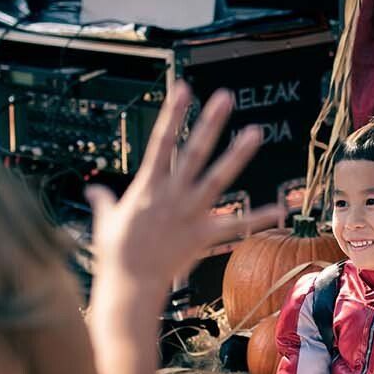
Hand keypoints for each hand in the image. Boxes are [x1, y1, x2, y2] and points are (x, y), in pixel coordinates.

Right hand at [86, 81, 281, 291]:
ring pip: (217, 178)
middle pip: (193, 151)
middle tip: (225, 98)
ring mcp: (188, 214)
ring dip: (237, 155)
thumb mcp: (106, 220)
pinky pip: (235, 226)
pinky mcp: (202, 236)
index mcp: (147, 186)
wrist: (128, 284)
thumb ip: (104, 201)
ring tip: (255, 132)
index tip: (183, 88)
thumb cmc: (115, 253)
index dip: (172, 113)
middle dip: (209, 123)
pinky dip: (258, 217)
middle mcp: (171, 195)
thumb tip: (93, 190)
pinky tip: (280, 208)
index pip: (161, 141)